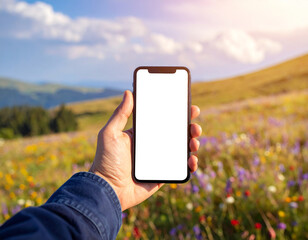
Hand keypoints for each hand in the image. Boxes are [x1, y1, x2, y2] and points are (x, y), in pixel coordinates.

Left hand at [89, 90, 201, 210]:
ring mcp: (159, 160)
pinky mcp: (163, 175)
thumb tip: (128, 92)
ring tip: (194, 142)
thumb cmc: (106, 161)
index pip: (163, 121)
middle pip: (176, 134)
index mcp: (142, 135)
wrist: (107, 190)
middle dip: (189, 128)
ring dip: (192, 143)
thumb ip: (120, 114)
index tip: (187, 106)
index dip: (176, 113)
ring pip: (181, 149)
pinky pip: (180, 168)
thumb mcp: (110, 133)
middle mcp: (152, 146)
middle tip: (194, 125)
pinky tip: (192, 160)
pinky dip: (190, 163)